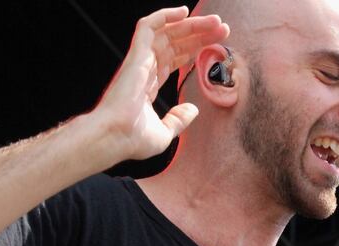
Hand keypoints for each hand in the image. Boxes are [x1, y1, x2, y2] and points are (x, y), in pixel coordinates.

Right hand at [94, 6, 228, 160]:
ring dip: (190, 23)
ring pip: (166, 32)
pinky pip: (148, 26)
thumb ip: (178, 120)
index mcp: (148, 85)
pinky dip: (164, 16)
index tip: (215, 44)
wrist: (115, 137)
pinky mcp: (136, 55)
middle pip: (174, 43)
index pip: (173, 59)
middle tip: (223, 28)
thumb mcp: (164, 134)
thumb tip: (192, 110)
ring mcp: (139, 61)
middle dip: (198, 33)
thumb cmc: (132, 139)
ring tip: (215, 21)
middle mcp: (144, 69)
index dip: (193, 49)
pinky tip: (183, 11)